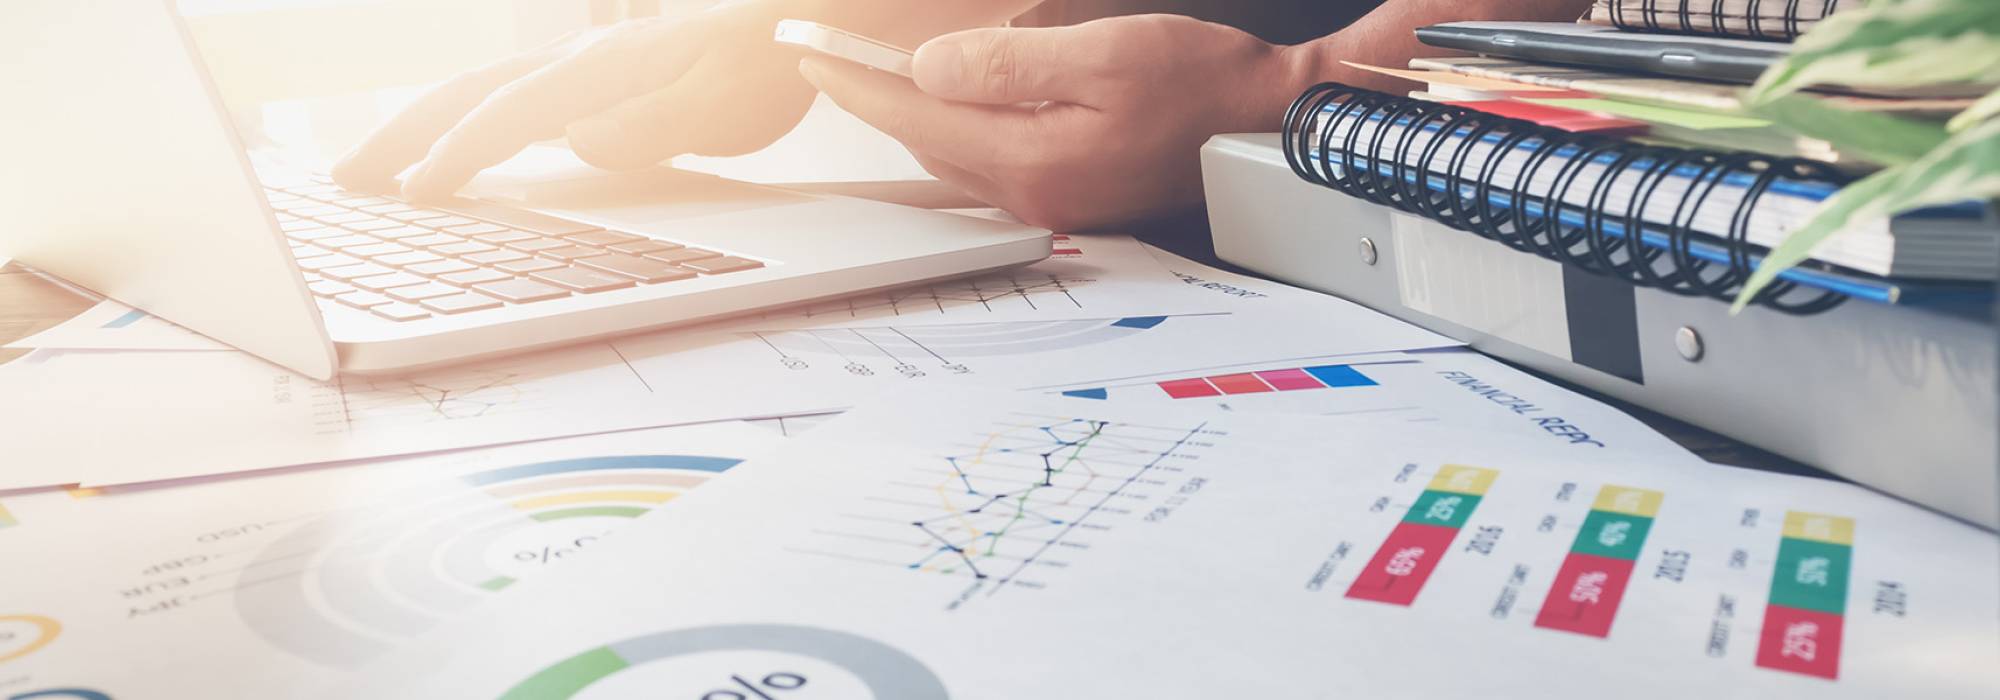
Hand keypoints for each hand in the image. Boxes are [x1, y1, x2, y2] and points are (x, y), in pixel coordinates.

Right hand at [332, 1, 818, 200]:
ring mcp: (588, 68)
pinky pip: (514, 101)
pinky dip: (469, 124)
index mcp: (603, 69)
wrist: (802, 15)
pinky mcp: (602, 80)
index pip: (511, 114)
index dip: (458, 155)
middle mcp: (582, 62)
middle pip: (473, 96)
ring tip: (374, 169)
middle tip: (345, 179)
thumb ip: (653, 125)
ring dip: (423, 128)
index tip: (412, 196)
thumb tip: (580, 140)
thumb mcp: (725, 103)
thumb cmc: (771, 59)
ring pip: (485, 94)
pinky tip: (458, 152)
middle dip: (404, 136)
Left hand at [800, 14, 1301, 230]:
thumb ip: (1009, 64)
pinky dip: (956, 129)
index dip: (857, 81)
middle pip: (926, 141)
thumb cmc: (1201, 85)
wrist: (1262, 126)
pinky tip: (953, 102)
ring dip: (914, 115)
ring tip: (877, 76)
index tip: (814, 55)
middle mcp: (1034, 191)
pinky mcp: (1071, 194)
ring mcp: (1053, 200)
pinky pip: (989, 162)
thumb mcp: (1104, 53)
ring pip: (954, 155)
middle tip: (831, 60)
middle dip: (874, 99)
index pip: (916, 114)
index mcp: (1032, 157)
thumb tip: (930, 68)